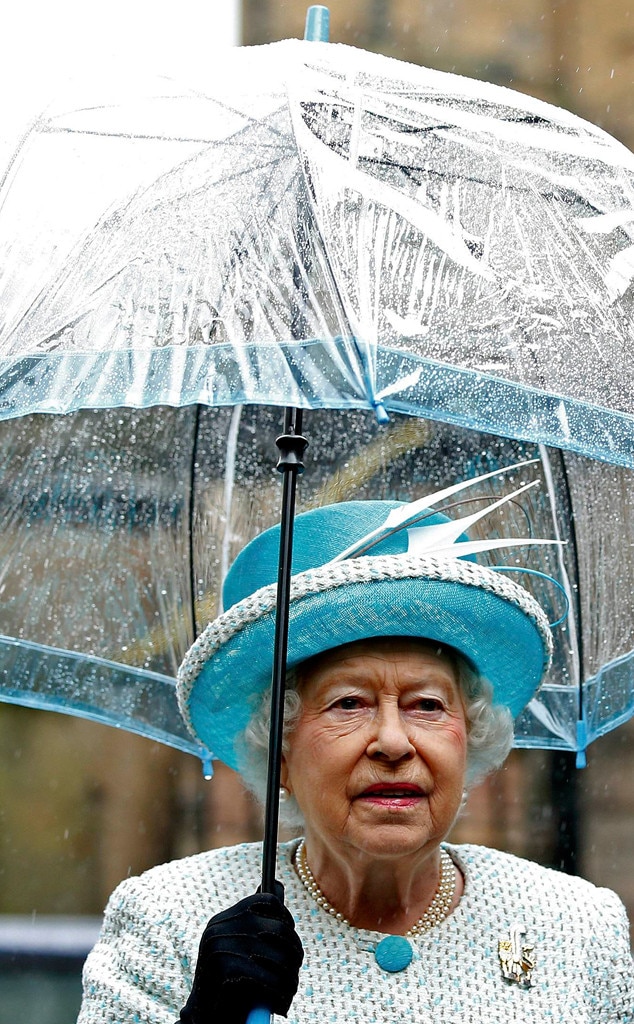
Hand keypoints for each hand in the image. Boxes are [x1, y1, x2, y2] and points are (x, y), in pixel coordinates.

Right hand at [178, 885, 303, 1023]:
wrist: (204, 1021)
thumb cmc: (228, 986)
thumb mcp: (240, 948)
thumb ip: (256, 922)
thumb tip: (277, 884)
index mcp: (223, 920)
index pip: (268, 901)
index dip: (286, 919)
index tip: (290, 941)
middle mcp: (219, 929)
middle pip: (278, 929)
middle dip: (294, 954)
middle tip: (294, 976)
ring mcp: (220, 948)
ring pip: (278, 956)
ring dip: (290, 979)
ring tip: (288, 992)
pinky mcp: (224, 970)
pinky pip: (268, 978)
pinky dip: (279, 994)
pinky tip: (278, 1003)